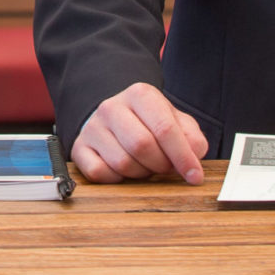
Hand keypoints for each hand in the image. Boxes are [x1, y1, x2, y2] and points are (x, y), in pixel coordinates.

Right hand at [72, 82, 208, 184]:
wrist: (115, 119)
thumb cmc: (150, 123)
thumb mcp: (176, 122)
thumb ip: (192, 137)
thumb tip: (194, 155)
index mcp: (140, 94)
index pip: (164, 128)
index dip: (183, 157)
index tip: (194, 176)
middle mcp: (112, 107)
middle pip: (142, 146)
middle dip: (161, 165)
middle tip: (166, 168)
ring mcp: (93, 127)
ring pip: (122, 163)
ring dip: (141, 173)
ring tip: (146, 166)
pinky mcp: (79, 148)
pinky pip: (99, 173)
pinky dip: (116, 180)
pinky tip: (124, 171)